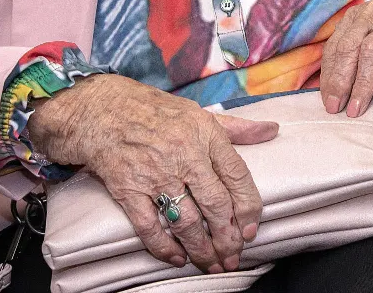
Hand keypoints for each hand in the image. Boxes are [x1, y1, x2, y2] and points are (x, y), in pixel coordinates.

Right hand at [27, 74, 277, 273]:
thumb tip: (272, 131)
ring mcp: (156, 174)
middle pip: (216, 205)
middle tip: (234, 257)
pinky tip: (177, 258)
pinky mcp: (128, 189)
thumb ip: (238, 127)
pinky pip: (149, 226)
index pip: (238, 176)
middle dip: (228, 237)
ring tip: (212, 264)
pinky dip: (164, 246)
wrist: (100, 109)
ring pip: (187, 221)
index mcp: (206, 135)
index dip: (249, 207)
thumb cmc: (155, 110)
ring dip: (202, 248)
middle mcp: (185, 155)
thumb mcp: (200, 113)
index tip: (252, 230)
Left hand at [318, 1, 372, 116]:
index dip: (329, 75)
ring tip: (357, 106)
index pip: (335, 46)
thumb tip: (336, 90)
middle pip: (349, 47)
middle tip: (337, 106)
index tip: (328, 99)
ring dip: (361, 83)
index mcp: (358, 16)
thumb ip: (357, 60)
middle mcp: (372, 14)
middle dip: (340, 81)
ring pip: (369, 51)